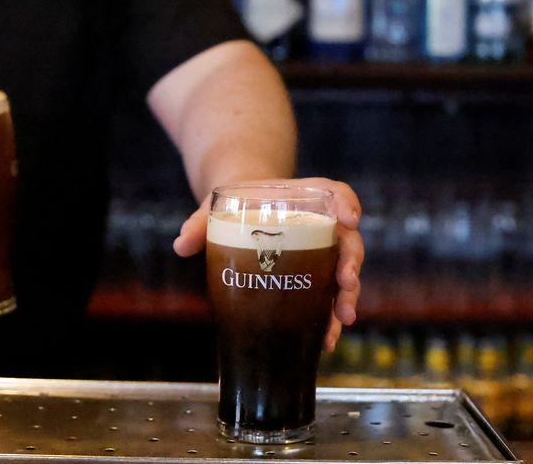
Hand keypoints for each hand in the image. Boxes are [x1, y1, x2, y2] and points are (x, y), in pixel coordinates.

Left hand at [173, 177, 363, 351]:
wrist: (237, 218)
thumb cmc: (231, 209)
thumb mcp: (214, 210)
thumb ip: (199, 224)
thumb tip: (181, 244)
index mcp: (301, 198)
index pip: (334, 193)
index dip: (347, 204)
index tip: (349, 220)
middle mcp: (319, 225)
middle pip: (347, 240)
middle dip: (351, 263)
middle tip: (346, 284)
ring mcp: (319, 254)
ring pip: (344, 272)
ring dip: (347, 296)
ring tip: (342, 320)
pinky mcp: (313, 279)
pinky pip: (328, 298)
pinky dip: (329, 319)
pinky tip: (325, 340)